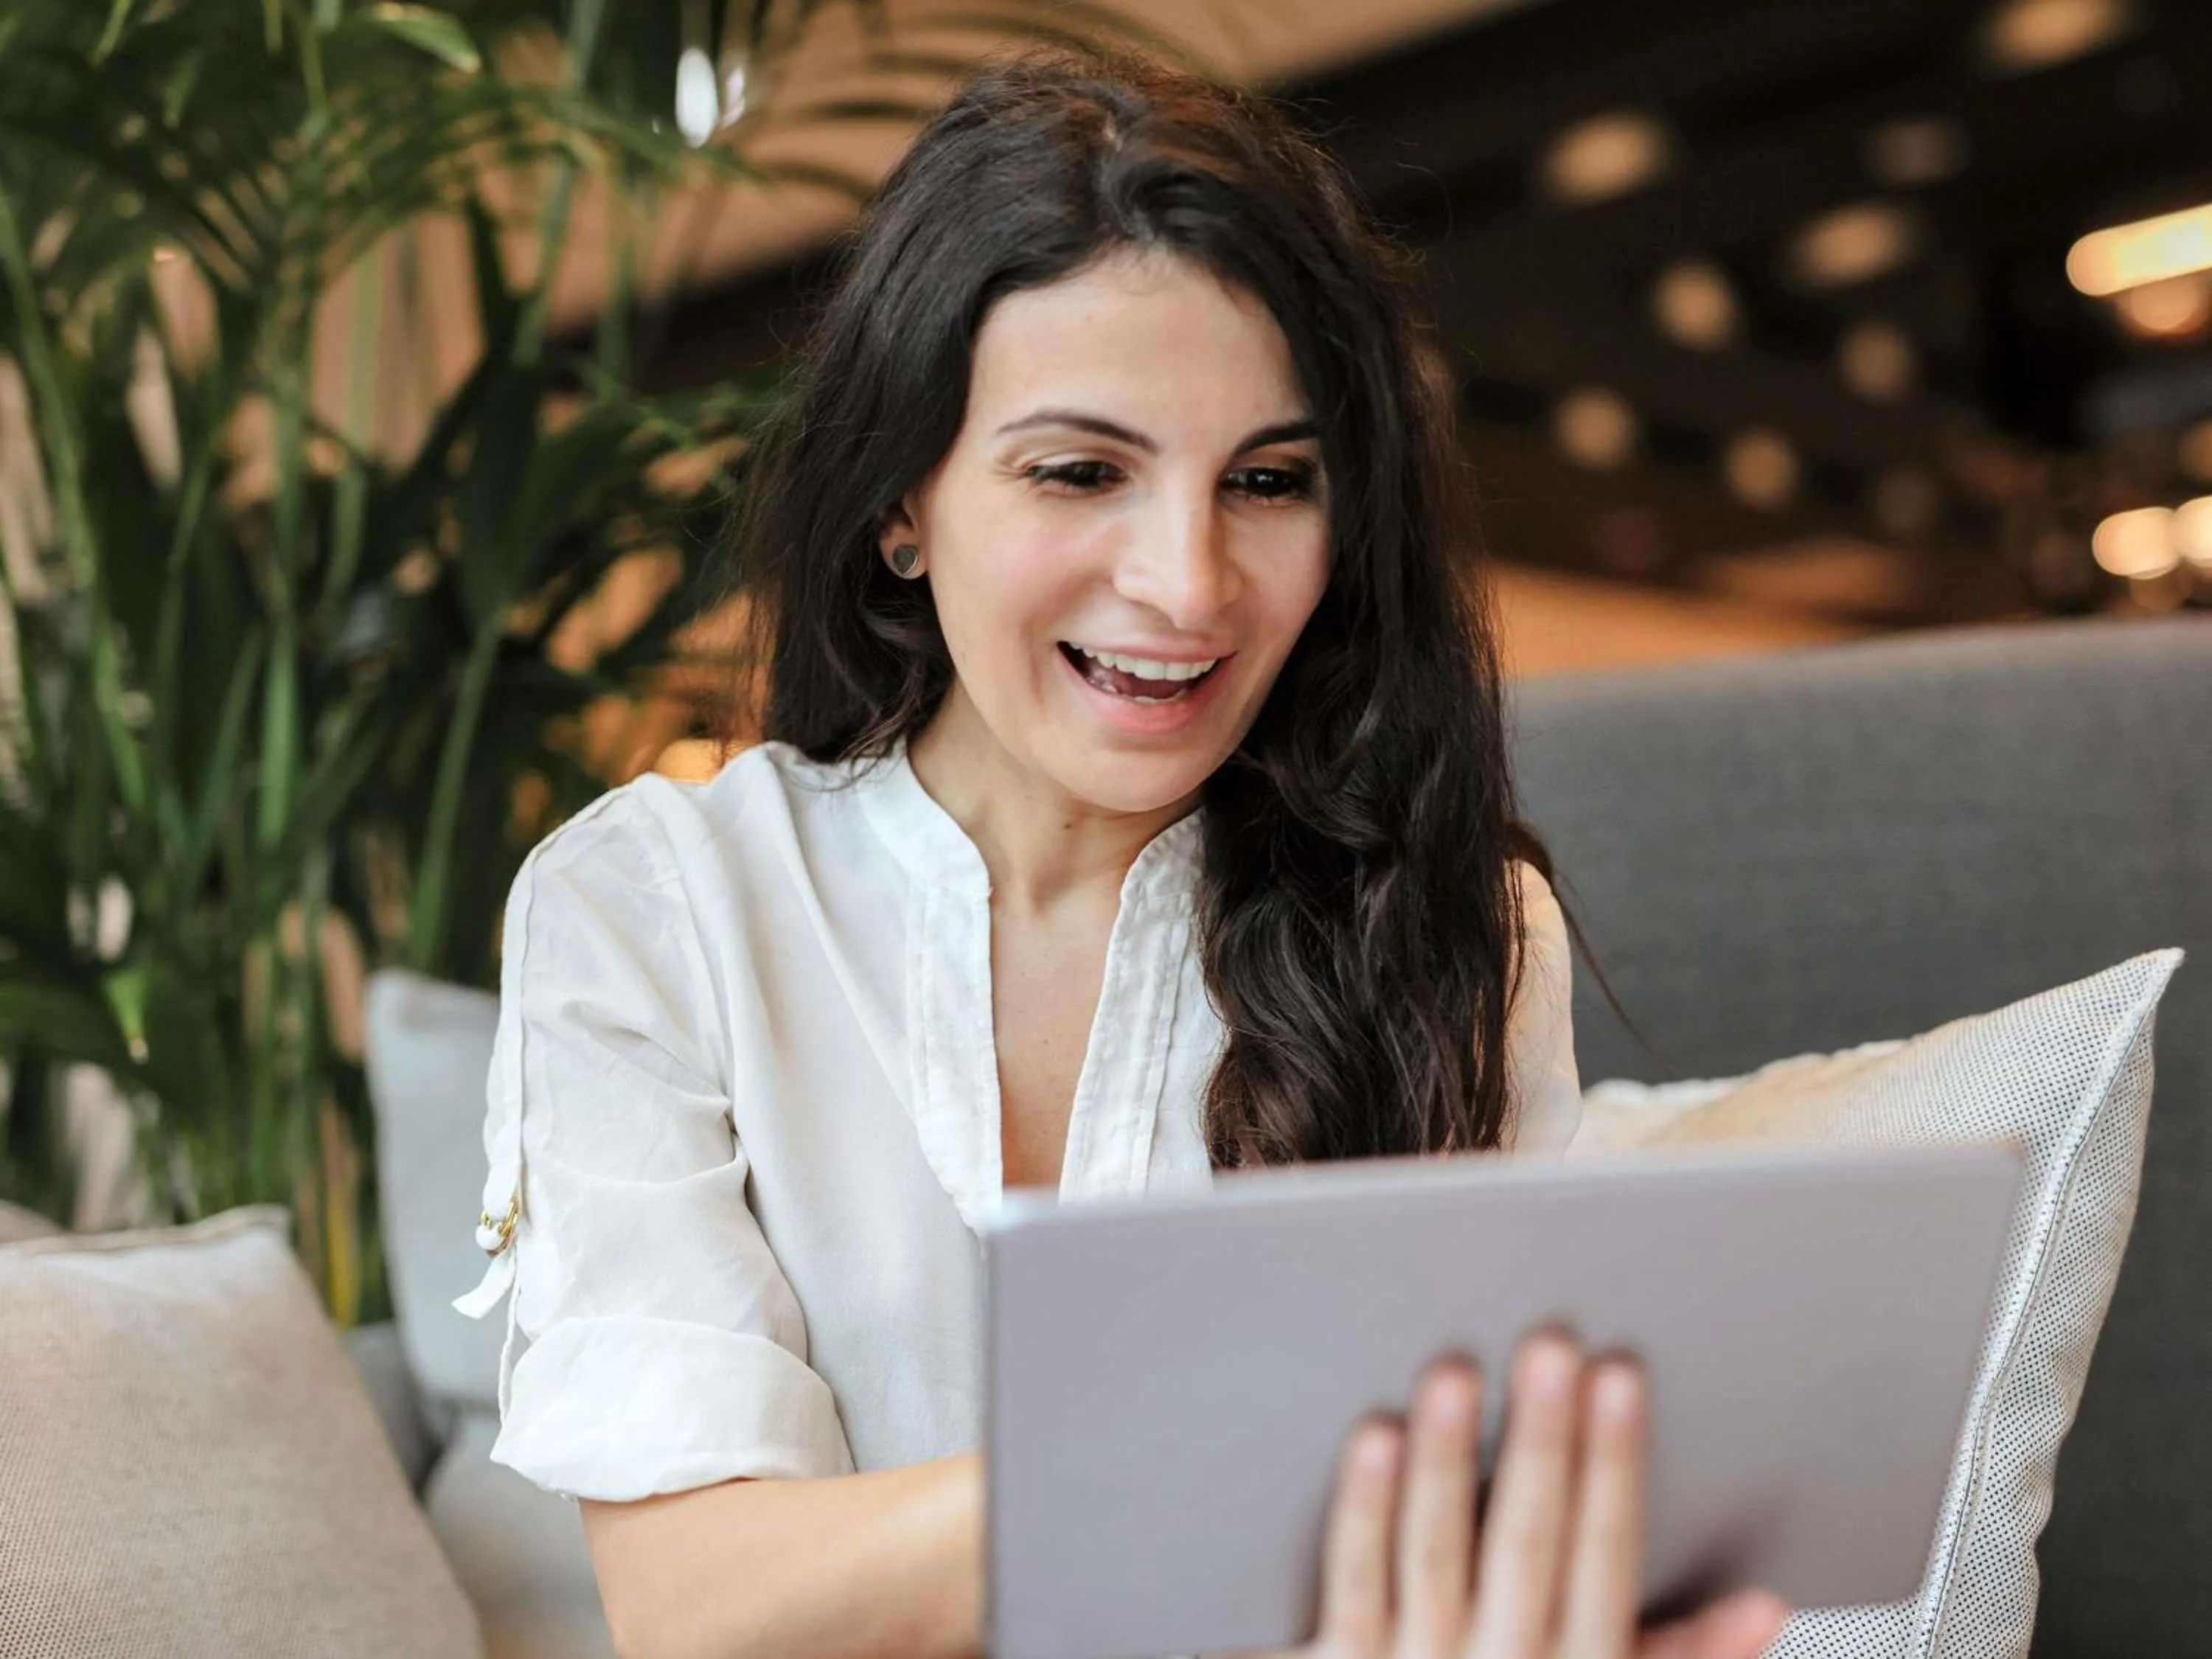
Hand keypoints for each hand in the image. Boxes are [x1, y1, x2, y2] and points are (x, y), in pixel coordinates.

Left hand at [1225, 1334, 1789, 1658]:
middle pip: (1525, 1540)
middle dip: (1541, 1441)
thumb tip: (1768, 1608)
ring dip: (1446, 1460)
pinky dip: (1363, 1509)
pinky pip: (1353, 1581)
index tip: (1620, 1378)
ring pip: (1434, 1550)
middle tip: (1548, 1349)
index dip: (1615, 1464)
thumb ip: (1684, 1657)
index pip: (1605, 1553)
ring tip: (1454, 1375)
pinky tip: (1372, 1440)